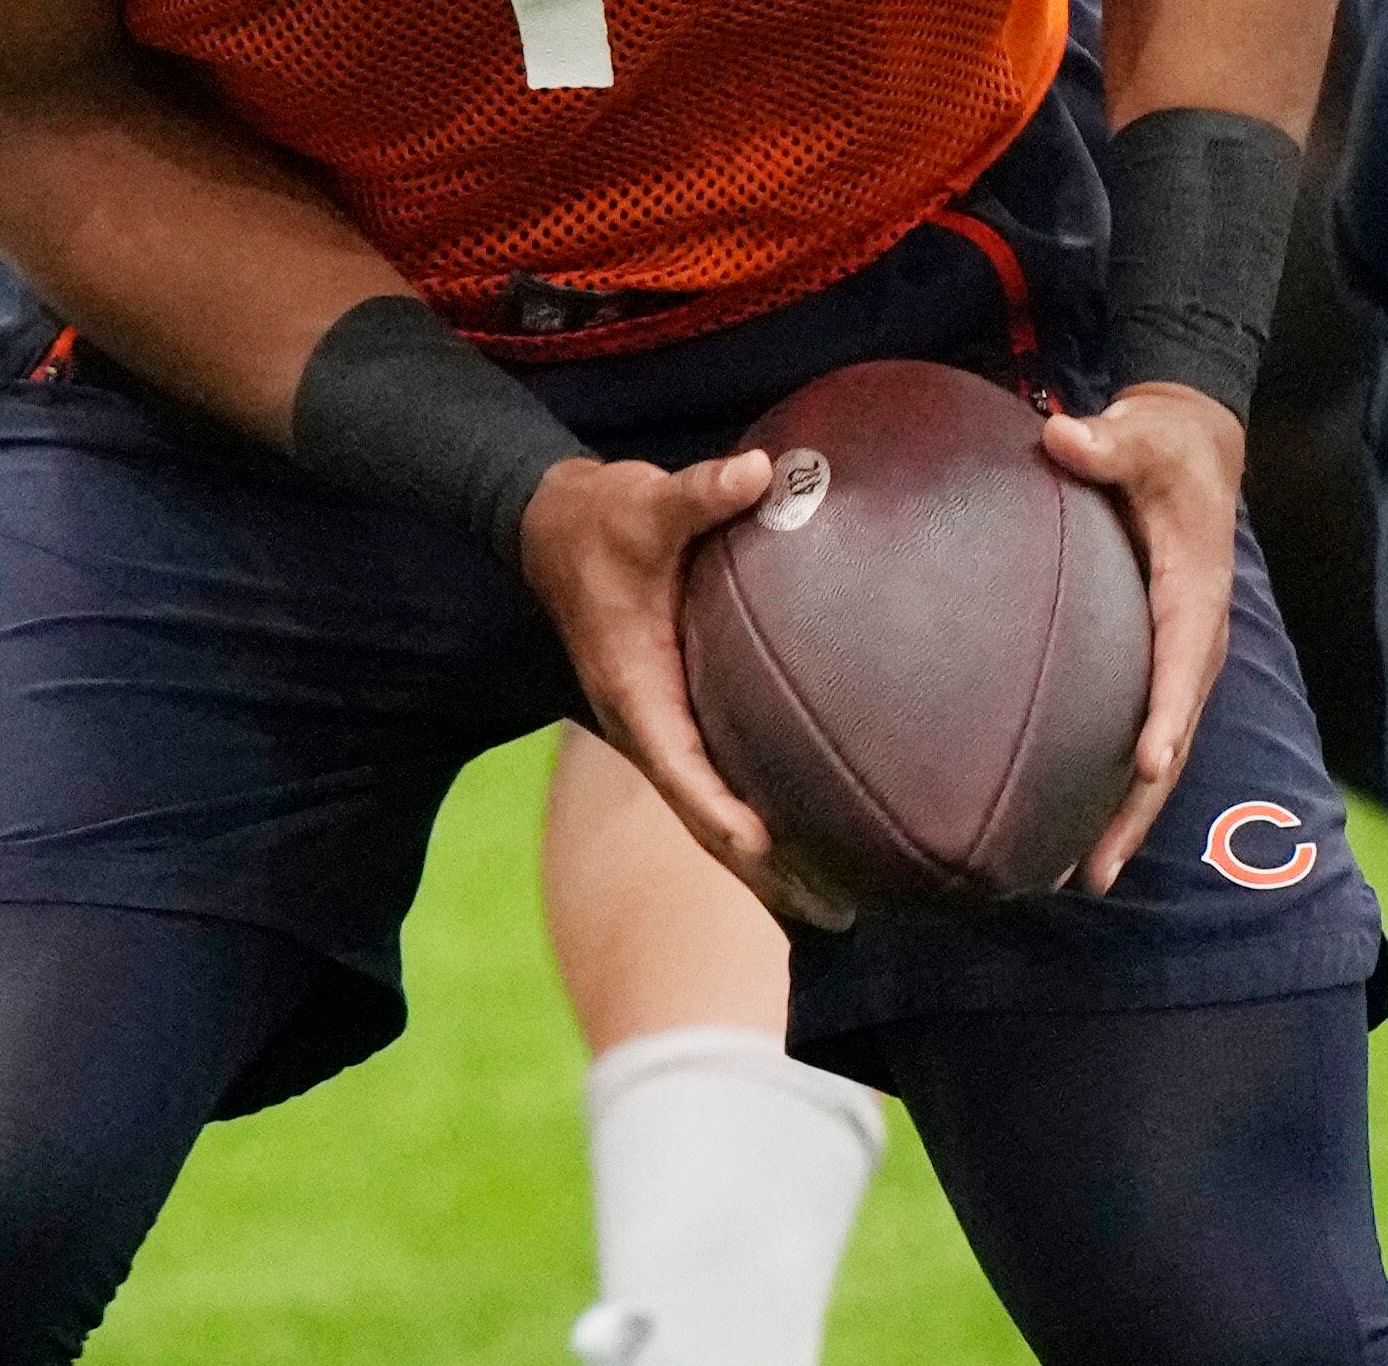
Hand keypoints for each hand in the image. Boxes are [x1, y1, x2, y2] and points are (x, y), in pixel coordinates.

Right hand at [516, 450, 852, 930]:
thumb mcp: (646, 502)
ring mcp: (659, 723)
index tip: (775, 857)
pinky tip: (803, 838)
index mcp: (634, 690)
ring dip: (762, 858)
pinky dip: (753, 816)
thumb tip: (762, 472)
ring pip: (709, 808)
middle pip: (703, 817)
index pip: (682, 771)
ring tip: (834, 903)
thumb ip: (703, 492)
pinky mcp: (673, 712)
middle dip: (762, 871)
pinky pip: (716, 780)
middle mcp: (645, 722)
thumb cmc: (600, 518)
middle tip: (838, 914)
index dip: (726, 818)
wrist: (549, 521)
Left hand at [1038, 381, 1245, 893]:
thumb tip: (1064, 436)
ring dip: (1127, 815)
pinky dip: (1117, 786)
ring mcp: (1178, 659)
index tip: (1149, 764)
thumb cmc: (1165, 443)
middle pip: (1173, 733)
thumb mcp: (1143, 432)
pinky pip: (1140, 733)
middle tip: (1096, 869)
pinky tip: (1074, 828)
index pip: (1184, 660)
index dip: (1169, 712)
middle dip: (1140, 804)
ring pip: (1159, 751)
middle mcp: (1195, 640)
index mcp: (1194, 591)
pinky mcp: (1155, 664)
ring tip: (1081, 878)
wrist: (1193, 448)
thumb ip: (1107, 441)